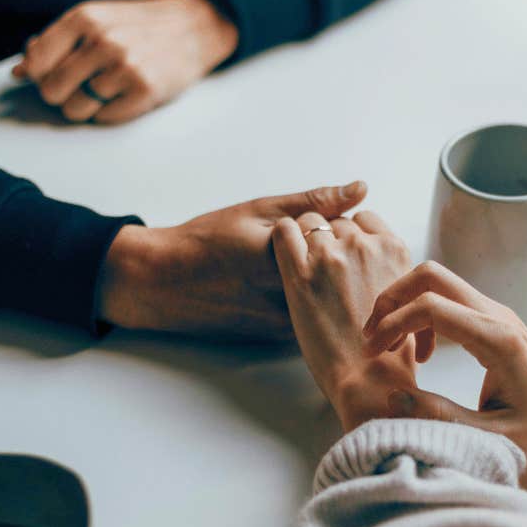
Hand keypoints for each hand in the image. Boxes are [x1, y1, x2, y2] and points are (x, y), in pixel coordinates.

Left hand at [12, 0, 238, 124]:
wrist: (192, 27)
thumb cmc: (138, 26)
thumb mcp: (96, 19)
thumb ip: (55, 42)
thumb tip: (19, 71)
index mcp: (84, 18)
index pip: (36, 62)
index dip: (38, 75)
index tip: (51, 75)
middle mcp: (102, 41)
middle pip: (52, 91)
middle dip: (61, 94)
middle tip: (81, 85)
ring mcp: (124, 67)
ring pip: (76, 109)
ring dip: (85, 106)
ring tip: (105, 90)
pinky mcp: (144, 91)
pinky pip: (104, 118)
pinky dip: (109, 112)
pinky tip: (123, 94)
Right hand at [98, 180, 367, 337]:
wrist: (166, 283)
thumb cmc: (208, 241)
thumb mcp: (260, 210)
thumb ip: (314, 202)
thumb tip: (360, 188)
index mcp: (287, 260)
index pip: (348, 242)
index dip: (346, 229)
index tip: (329, 222)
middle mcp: (291, 298)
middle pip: (346, 275)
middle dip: (345, 257)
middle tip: (320, 242)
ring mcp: (288, 323)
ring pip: (334, 299)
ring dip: (335, 282)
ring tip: (300, 266)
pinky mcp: (283, 337)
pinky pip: (318, 316)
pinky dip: (320, 301)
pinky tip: (303, 286)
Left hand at [272, 211, 415, 430]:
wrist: (369, 379)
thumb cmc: (389, 351)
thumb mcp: (406, 299)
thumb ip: (391, 271)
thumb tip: (377, 264)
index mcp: (394, 250)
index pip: (365, 219)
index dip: (351, 234)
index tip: (344, 253)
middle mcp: (364, 246)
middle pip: (336, 221)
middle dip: (328, 239)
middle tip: (322, 269)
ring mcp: (331, 256)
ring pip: (309, 222)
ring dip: (304, 239)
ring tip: (303, 268)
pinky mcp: (300, 273)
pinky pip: (284, 231)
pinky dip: (282, 237)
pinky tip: (284, 257)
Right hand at [362, 261, 526, 469]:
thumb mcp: (493, 437)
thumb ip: (441, 418)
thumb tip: (392, 399)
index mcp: (497, 340)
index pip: (430, 306)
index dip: (392, 323)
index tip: (373, 353)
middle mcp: (497, 316)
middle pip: (431, 275)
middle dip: (392, 299)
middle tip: (374, 339)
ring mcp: (498, 314)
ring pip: (439, 282)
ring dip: (406, 306)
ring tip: (392, 348)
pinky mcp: (496, 321)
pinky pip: (450, 300)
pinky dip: (423, 315)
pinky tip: (422, 354)